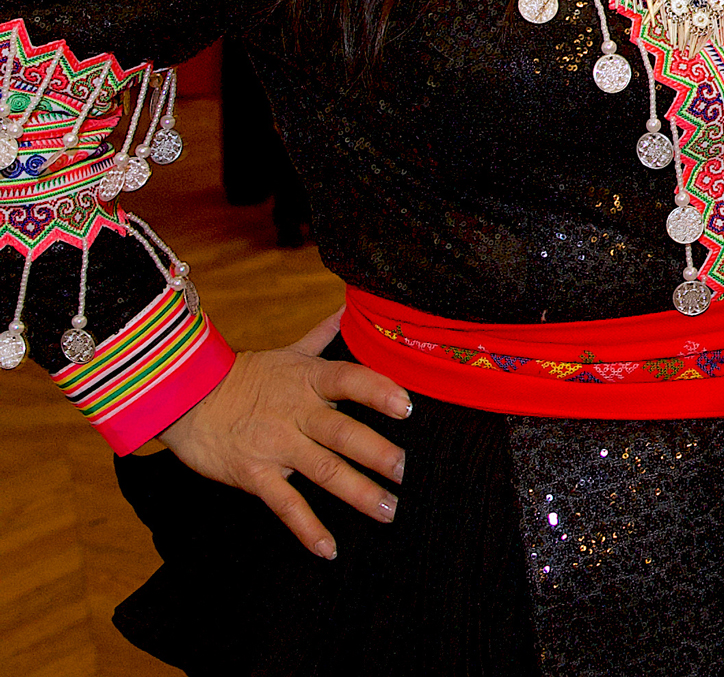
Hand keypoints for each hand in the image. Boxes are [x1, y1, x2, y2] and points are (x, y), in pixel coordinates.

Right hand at [158, 311, 409, 558]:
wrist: (184, 399)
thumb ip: (322, 336)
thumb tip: (349, 307)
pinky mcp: (253, 475)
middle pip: (342, 433)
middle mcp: (295, 412)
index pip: (349, 380)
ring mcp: (275, 445)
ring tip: (389, 510)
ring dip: (358, 493)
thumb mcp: (286, 353)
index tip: (407, 406)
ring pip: (323, 471)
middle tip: (407, 471)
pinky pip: (285, 505)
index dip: (378, 391)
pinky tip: (329, 549)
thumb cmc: (244, 376)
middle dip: (377, 453)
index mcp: (308, 380)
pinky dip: (307, 529)